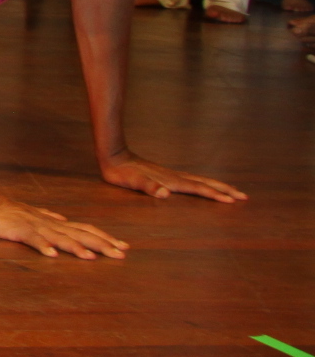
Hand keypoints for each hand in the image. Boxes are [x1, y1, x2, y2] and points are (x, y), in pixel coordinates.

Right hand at [0, 194, 128, 258]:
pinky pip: (31, 239)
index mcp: (53, 222)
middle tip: (121, 254)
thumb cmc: (7, 210)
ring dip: (76, 247)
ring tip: (91, 258)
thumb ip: (48, 218)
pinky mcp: (17, 229)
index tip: (122, 246)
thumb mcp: (32, 214)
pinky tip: (52, 255)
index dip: (104, 237)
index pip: (84, 229)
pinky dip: (43, 246)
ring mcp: (34, 226)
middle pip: (79, 234)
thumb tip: (64, 220)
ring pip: (59, 237)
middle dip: (101, 244)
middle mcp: (49, 224)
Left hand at [100, 152, 246, 203]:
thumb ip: (148, 187)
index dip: (215, 195)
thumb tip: (165, 193)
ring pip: (199, 180)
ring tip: (231, 191)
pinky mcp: (165, 175)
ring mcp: (171, 175)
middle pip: (204, 183)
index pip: (198, 189)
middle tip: (243, 197)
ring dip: (216, 186)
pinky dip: (202, 184)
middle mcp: (174, 177)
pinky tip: (202, 186)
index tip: (233, 201)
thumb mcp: (132, 182)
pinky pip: (190, 180)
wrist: (113, 156)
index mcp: (171, 181)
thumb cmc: (122, 173)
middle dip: (224, 190)